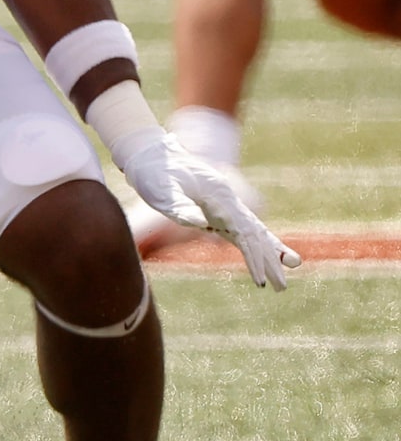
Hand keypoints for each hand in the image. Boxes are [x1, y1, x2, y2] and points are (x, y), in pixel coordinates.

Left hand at [113, 129, 301, 289]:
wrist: (151, 152)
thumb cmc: (154, 172)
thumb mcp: (161, 190)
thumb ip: (180, 206)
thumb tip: (200, 224)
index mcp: (219, 197)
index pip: (244, 232)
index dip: (254, 257)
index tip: (259, 281)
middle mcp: (228, 200)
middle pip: (256, 234)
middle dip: (270, 261)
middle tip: (282, 289)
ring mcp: (224, 204)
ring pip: (254, 230)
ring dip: (270, 252)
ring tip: (289, 271)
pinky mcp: (217, 208)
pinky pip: (242, 228)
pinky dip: (256, 243)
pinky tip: (265, 255)